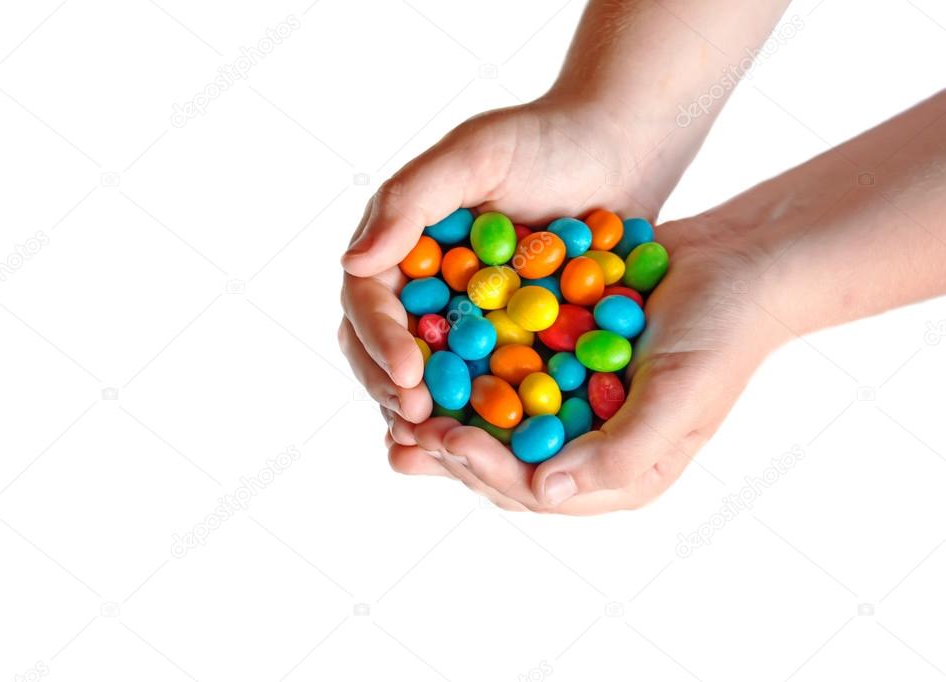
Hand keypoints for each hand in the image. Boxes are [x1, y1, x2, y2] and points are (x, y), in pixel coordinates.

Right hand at [338, 94, 696, 482]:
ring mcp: (466, 313)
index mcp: (401, 245)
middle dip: (394, 387)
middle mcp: (424, 284)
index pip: (368, 301)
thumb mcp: (475, 154)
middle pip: (385, 347)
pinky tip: (488, 443)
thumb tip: (351, 263)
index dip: (379, 341)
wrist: (620, 149)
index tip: (408, 374)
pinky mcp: (509, 335)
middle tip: (417, 420)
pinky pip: (484, 379)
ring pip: (429, 373)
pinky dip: (480, 411)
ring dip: (429, 410)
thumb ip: (411, 200)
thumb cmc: (547, 139)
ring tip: (440, 444)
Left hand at [393, 216, 789, 513]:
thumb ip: (619, 454)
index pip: (536, 487)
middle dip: (451, 451)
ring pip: (494, 424)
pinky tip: (429, 358)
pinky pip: (505, 377)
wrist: (738, 265)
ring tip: (396, 409)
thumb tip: (543, 492)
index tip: (442, 439)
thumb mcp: (680, 398)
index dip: (484, 468)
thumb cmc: (720, 336)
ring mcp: (573, 405)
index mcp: (620, 474)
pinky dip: (468, 372)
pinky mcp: (560, 363)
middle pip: (505, 463)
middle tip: (399, 433)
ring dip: (447, 416)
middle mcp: (589, 446)